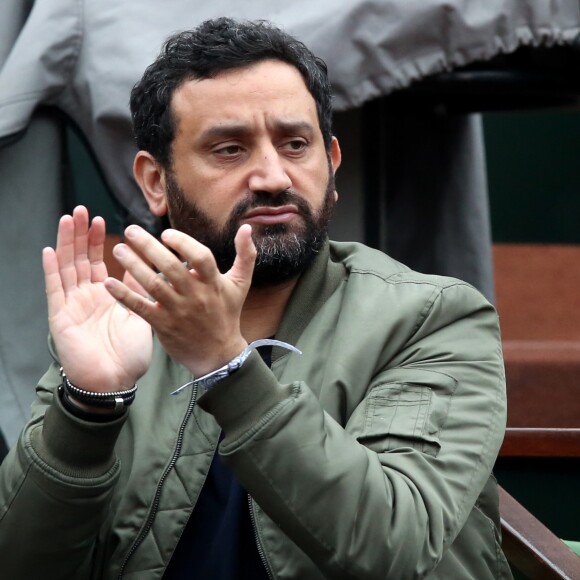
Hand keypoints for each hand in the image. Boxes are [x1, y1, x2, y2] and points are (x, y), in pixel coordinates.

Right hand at [43, 206, 152, 391]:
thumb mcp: (140, 316)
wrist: (116, 382)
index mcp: (105, 297)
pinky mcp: (61, 317)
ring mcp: (72, 306)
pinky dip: (52, 271)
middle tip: (82, 210)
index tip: (103, 221)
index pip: (98, 262)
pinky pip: (55, 290)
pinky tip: (50, 251)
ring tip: (68, 220)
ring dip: (66, 244)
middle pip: (79, 259)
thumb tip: (140, 266)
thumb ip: (137, 291)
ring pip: (66, 268)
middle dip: (80, 235)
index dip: (98, 242)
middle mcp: (86, 298)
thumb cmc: (129, 355)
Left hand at [103, 224, 255, 376]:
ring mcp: (179, 312)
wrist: (218, 354)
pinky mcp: (164, 326)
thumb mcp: (241, 284)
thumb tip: (247, 228)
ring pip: (153, 285)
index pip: (201, 258)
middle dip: (149, 247)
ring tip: (119, 249)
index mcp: (214, 283)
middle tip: (131, 230)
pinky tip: (108, 282)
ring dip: (133, 266)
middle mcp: (196, 296)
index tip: (166, 233)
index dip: (183, 243)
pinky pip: (141, 308)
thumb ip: (245, 255)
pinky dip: (124, 295)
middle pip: (171, 268)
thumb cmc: (227, 313)